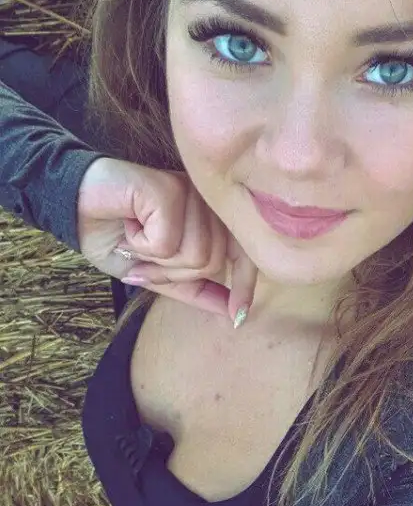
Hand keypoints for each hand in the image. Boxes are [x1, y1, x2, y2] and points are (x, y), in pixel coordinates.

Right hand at [77, 157, 256, 324]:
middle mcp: (206, 202)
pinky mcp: (171, 189)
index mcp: (209, 218)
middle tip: (143, 255)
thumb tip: (233, 314)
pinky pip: (169, 244)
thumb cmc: (115, 235)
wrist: (74, 205)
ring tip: (135, 236)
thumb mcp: (156, 272)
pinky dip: (142, 245)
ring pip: (194, 256)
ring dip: (155, 259)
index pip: (242, 254)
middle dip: (171, 272)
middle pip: (212, 263)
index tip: (239, 315)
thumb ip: (193, 288)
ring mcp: (192, 193)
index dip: (245, 285)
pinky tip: (129, 225)